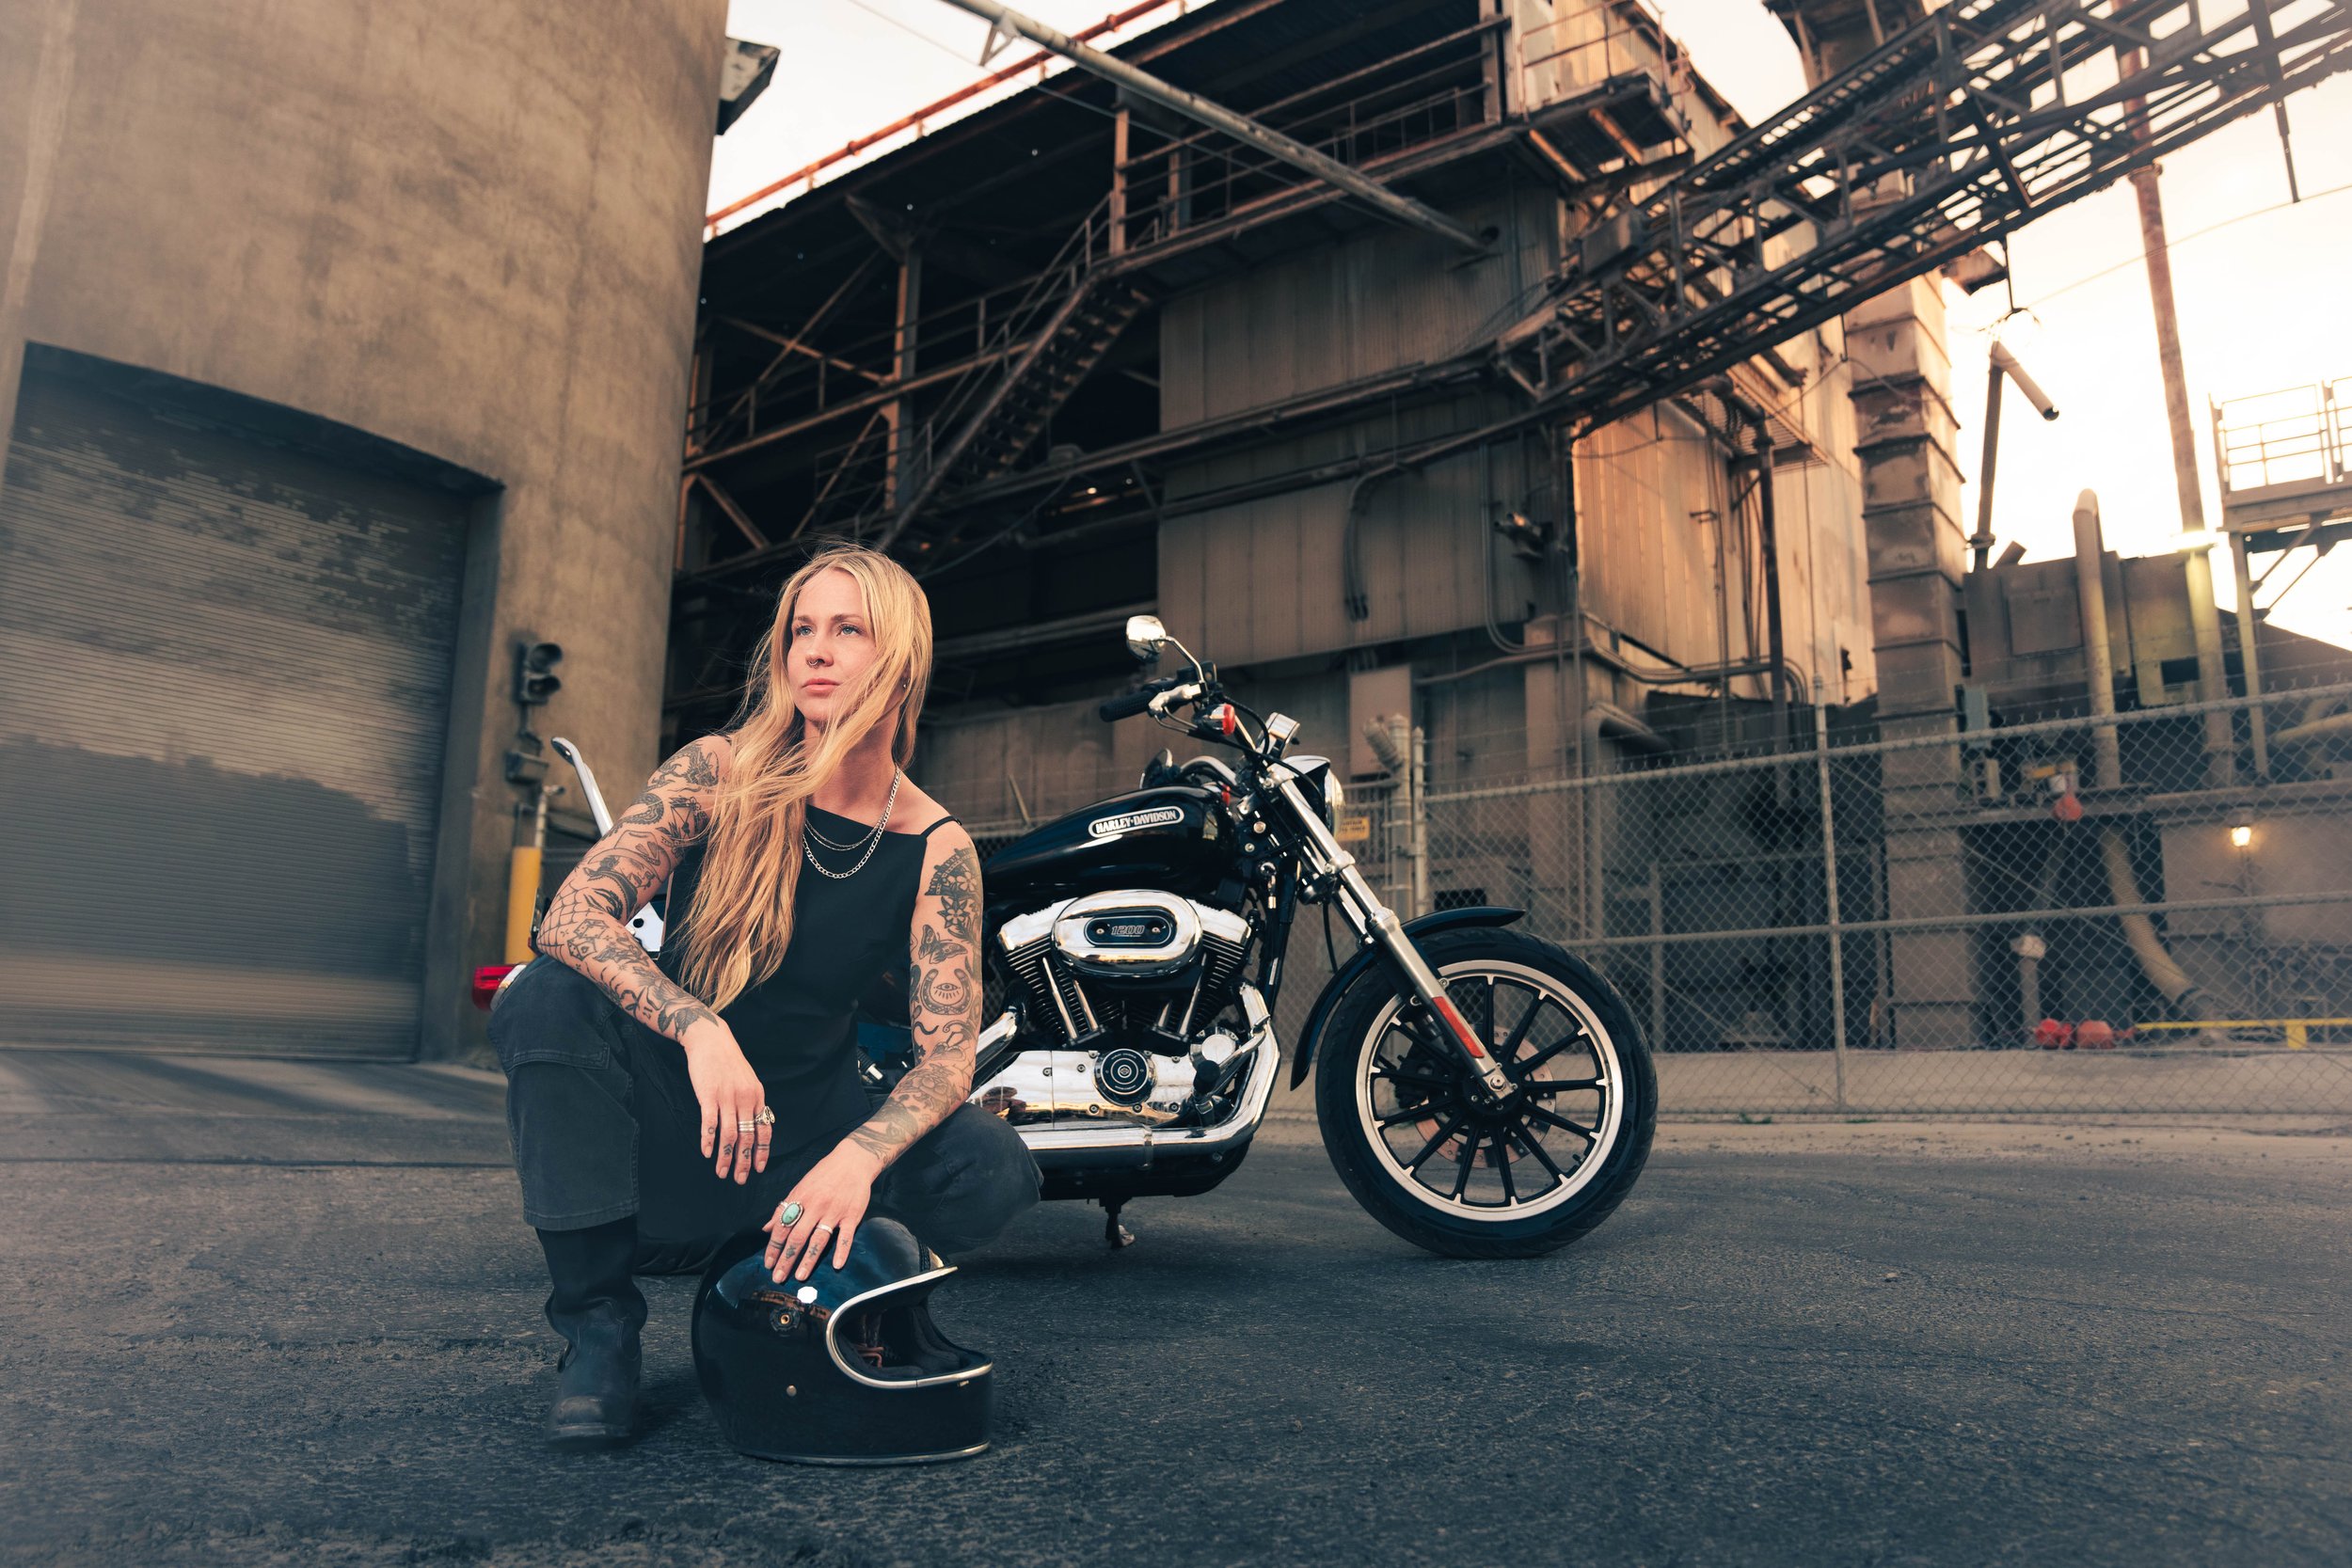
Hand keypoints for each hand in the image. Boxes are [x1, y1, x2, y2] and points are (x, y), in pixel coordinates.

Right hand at [681, 1024, 768, 1182]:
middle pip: (747, 1137)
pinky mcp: (708, 1095)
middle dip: (744, 1161)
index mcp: (757, 1096)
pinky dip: (709, 1140)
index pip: (764, 1129)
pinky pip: (710, 1123)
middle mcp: (745, 1099)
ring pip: (730, 1135)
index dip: (761, 1151)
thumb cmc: (728, 1062)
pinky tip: (707, 1153)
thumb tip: (754, 1124)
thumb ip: (751, 1102)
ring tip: (722, 1173)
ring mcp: (727, 1097)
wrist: (711, 1040)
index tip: (758, 1169)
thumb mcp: (748, 1080)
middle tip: (739, 1180)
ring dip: (726, 1157)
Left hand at [764, 1143, 882, 1281]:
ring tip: (800, 1277)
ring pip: (819, 1238)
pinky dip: (842, 1250)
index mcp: (800, 1199)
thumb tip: (766, 1228)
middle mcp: (815, 1206)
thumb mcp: (800, 1187)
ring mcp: (835, 1211)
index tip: (768, 1264)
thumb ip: (784, 1208)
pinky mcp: (852, 1214)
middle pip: (798, 1236)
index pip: (782, 1227)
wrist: (853, 1160)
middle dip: (786, 1258)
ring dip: (809, 1259)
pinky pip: (846, 1235)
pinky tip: (837, 1265)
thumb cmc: (824, 1174)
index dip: (774, 1247)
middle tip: (778, 1277)